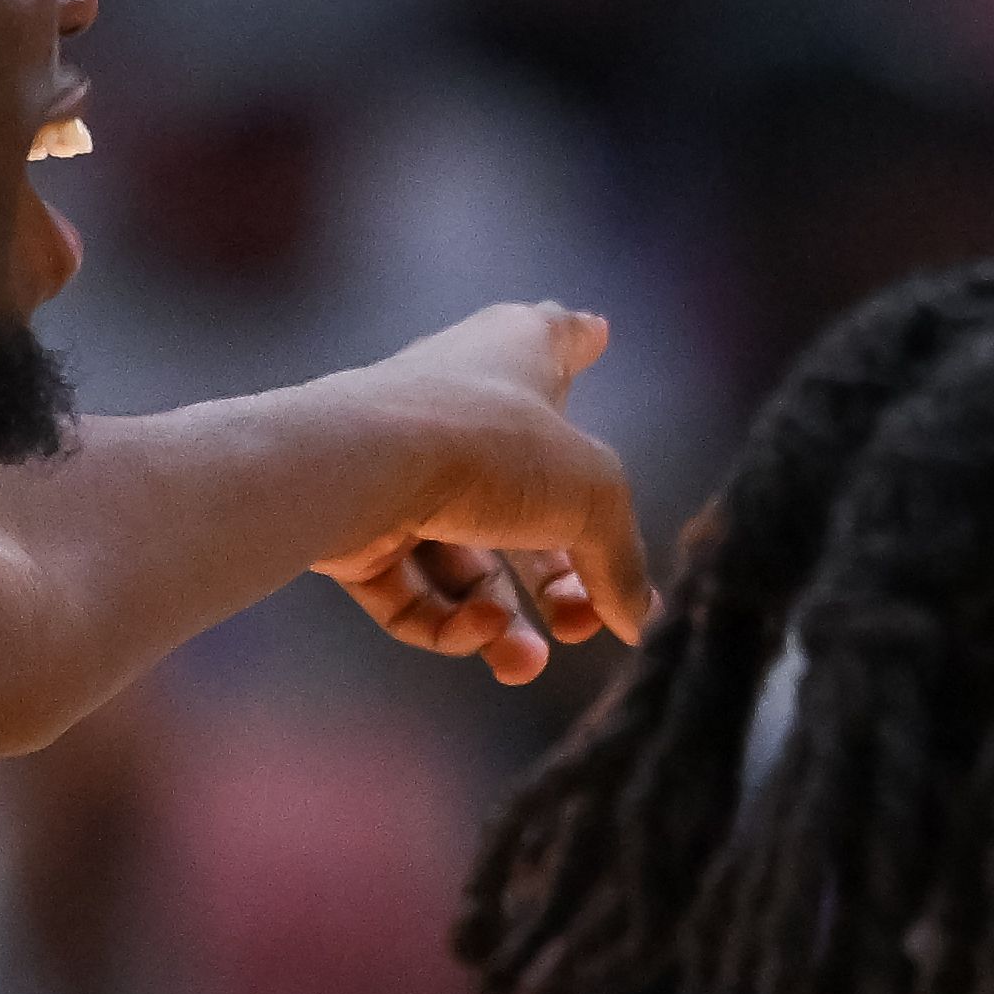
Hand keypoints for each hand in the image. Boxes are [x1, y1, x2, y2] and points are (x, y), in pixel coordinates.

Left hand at [301, 304, 647, 683]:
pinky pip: (412, 587)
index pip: (559, 338)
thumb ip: (621, 563)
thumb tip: (637, 621)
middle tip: (585, 623)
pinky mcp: (356, 527)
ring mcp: (401, 466)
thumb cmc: (490, 447)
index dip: (580, 339)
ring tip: (526, 661)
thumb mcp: (593, 500)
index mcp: (516, 354)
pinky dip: (447, 620)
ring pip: (465, 559)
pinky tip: (477, 635)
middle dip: (560, 577)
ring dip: (502, 621)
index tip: (598, 333)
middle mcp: (457, 402)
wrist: (359, 465)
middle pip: (524, 498)